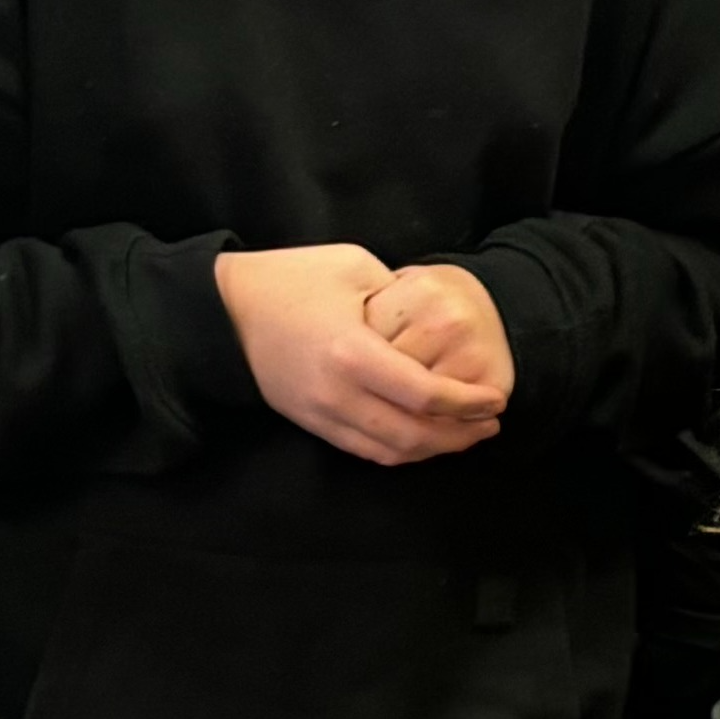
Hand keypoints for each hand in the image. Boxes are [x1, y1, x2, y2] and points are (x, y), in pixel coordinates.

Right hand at [213, 244, 504, 464]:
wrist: (222, 310)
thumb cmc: (291, 278)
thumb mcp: (354, 267)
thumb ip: (400, 299)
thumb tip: (435, 325)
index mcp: (352, 353)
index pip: (425, 395)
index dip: (468, 403)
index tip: (497, 398)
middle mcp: (337, 394)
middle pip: (413, 435)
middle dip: (460, 435)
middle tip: (492, 423)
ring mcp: (321, 414)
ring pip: (390, 451)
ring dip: (434, 449)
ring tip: (467, 434)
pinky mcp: (310, 422)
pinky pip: (364, 450)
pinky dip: (401, 450)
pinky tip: (425, 438)